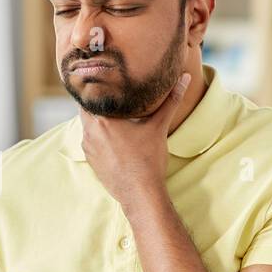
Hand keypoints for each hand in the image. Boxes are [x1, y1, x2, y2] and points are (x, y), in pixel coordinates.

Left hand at [80, 72, 191, 213]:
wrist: (140, 193)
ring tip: (111, 111)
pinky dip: (97, 134)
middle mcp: (89, 131)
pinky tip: (111, 134)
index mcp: (102, 119)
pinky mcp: (90, 160)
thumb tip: (184, 78)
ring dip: (96, 118)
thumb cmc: (148, 160)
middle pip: (86, 108)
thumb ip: (170, 101)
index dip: (96, 85)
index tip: (104, 78)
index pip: (90, 94)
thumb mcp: (159, 127)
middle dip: (97, 102)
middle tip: (110, 93)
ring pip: (87, 125)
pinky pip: (89, 140)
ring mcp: (87, 147)